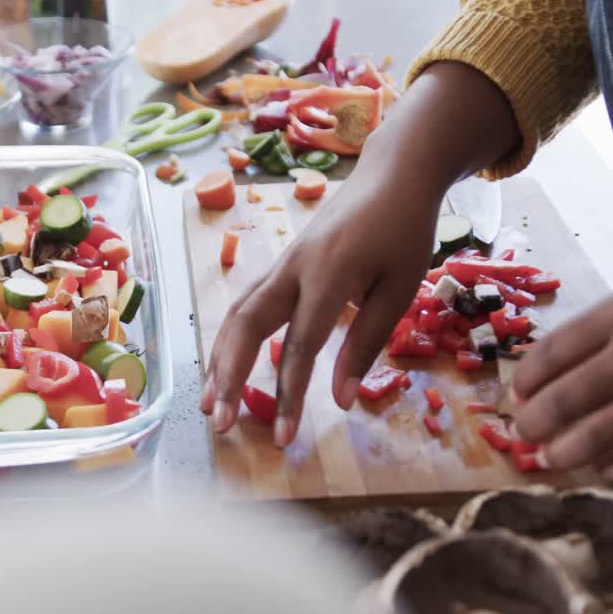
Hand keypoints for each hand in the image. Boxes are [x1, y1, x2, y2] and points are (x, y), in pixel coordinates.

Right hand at [200, 62, 519, 445]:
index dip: (288, 395)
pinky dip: (230, 339)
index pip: (298, 346)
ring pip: (236, 315)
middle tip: (218, 423)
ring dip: (219, 360)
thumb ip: (365, 343)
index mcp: (328, 275)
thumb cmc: (403, 231)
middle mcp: (293, 269)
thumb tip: (339, 401)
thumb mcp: (399, 289)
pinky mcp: (280, 265)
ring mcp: (281, 264)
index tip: (283, 438)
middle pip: (245, 327)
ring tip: (209, 402)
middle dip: (228, 378)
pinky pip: (245, 304)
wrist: (392, 175)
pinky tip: (225, 365)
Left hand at [513, 251, 612, 482]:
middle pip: (564, 400)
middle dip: (532, 424)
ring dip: (565, 454)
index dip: (525, 381)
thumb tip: (556, 366)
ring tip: (552, 458)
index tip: (517, 394)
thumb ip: (606, 327)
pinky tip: (606, 468)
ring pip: (598, 437)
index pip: (551, 353)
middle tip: (522, 433)